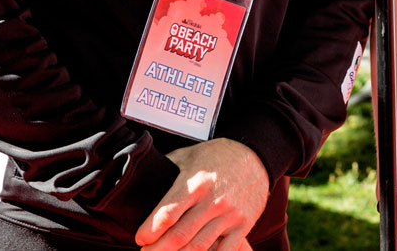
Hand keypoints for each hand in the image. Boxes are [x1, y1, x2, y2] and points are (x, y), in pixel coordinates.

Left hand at [135, 138, 269, 250]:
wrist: (256, 156)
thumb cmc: (216, 156)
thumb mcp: (189, 155)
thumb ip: (167, 169)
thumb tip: (141, 179)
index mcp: (196, 183)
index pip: (168, 212)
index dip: (150, 230)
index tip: (140, 238)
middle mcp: (213, 201)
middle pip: (180, 235)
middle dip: (158, 250)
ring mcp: (230, 215)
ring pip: (200, 247)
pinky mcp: (243, 225)